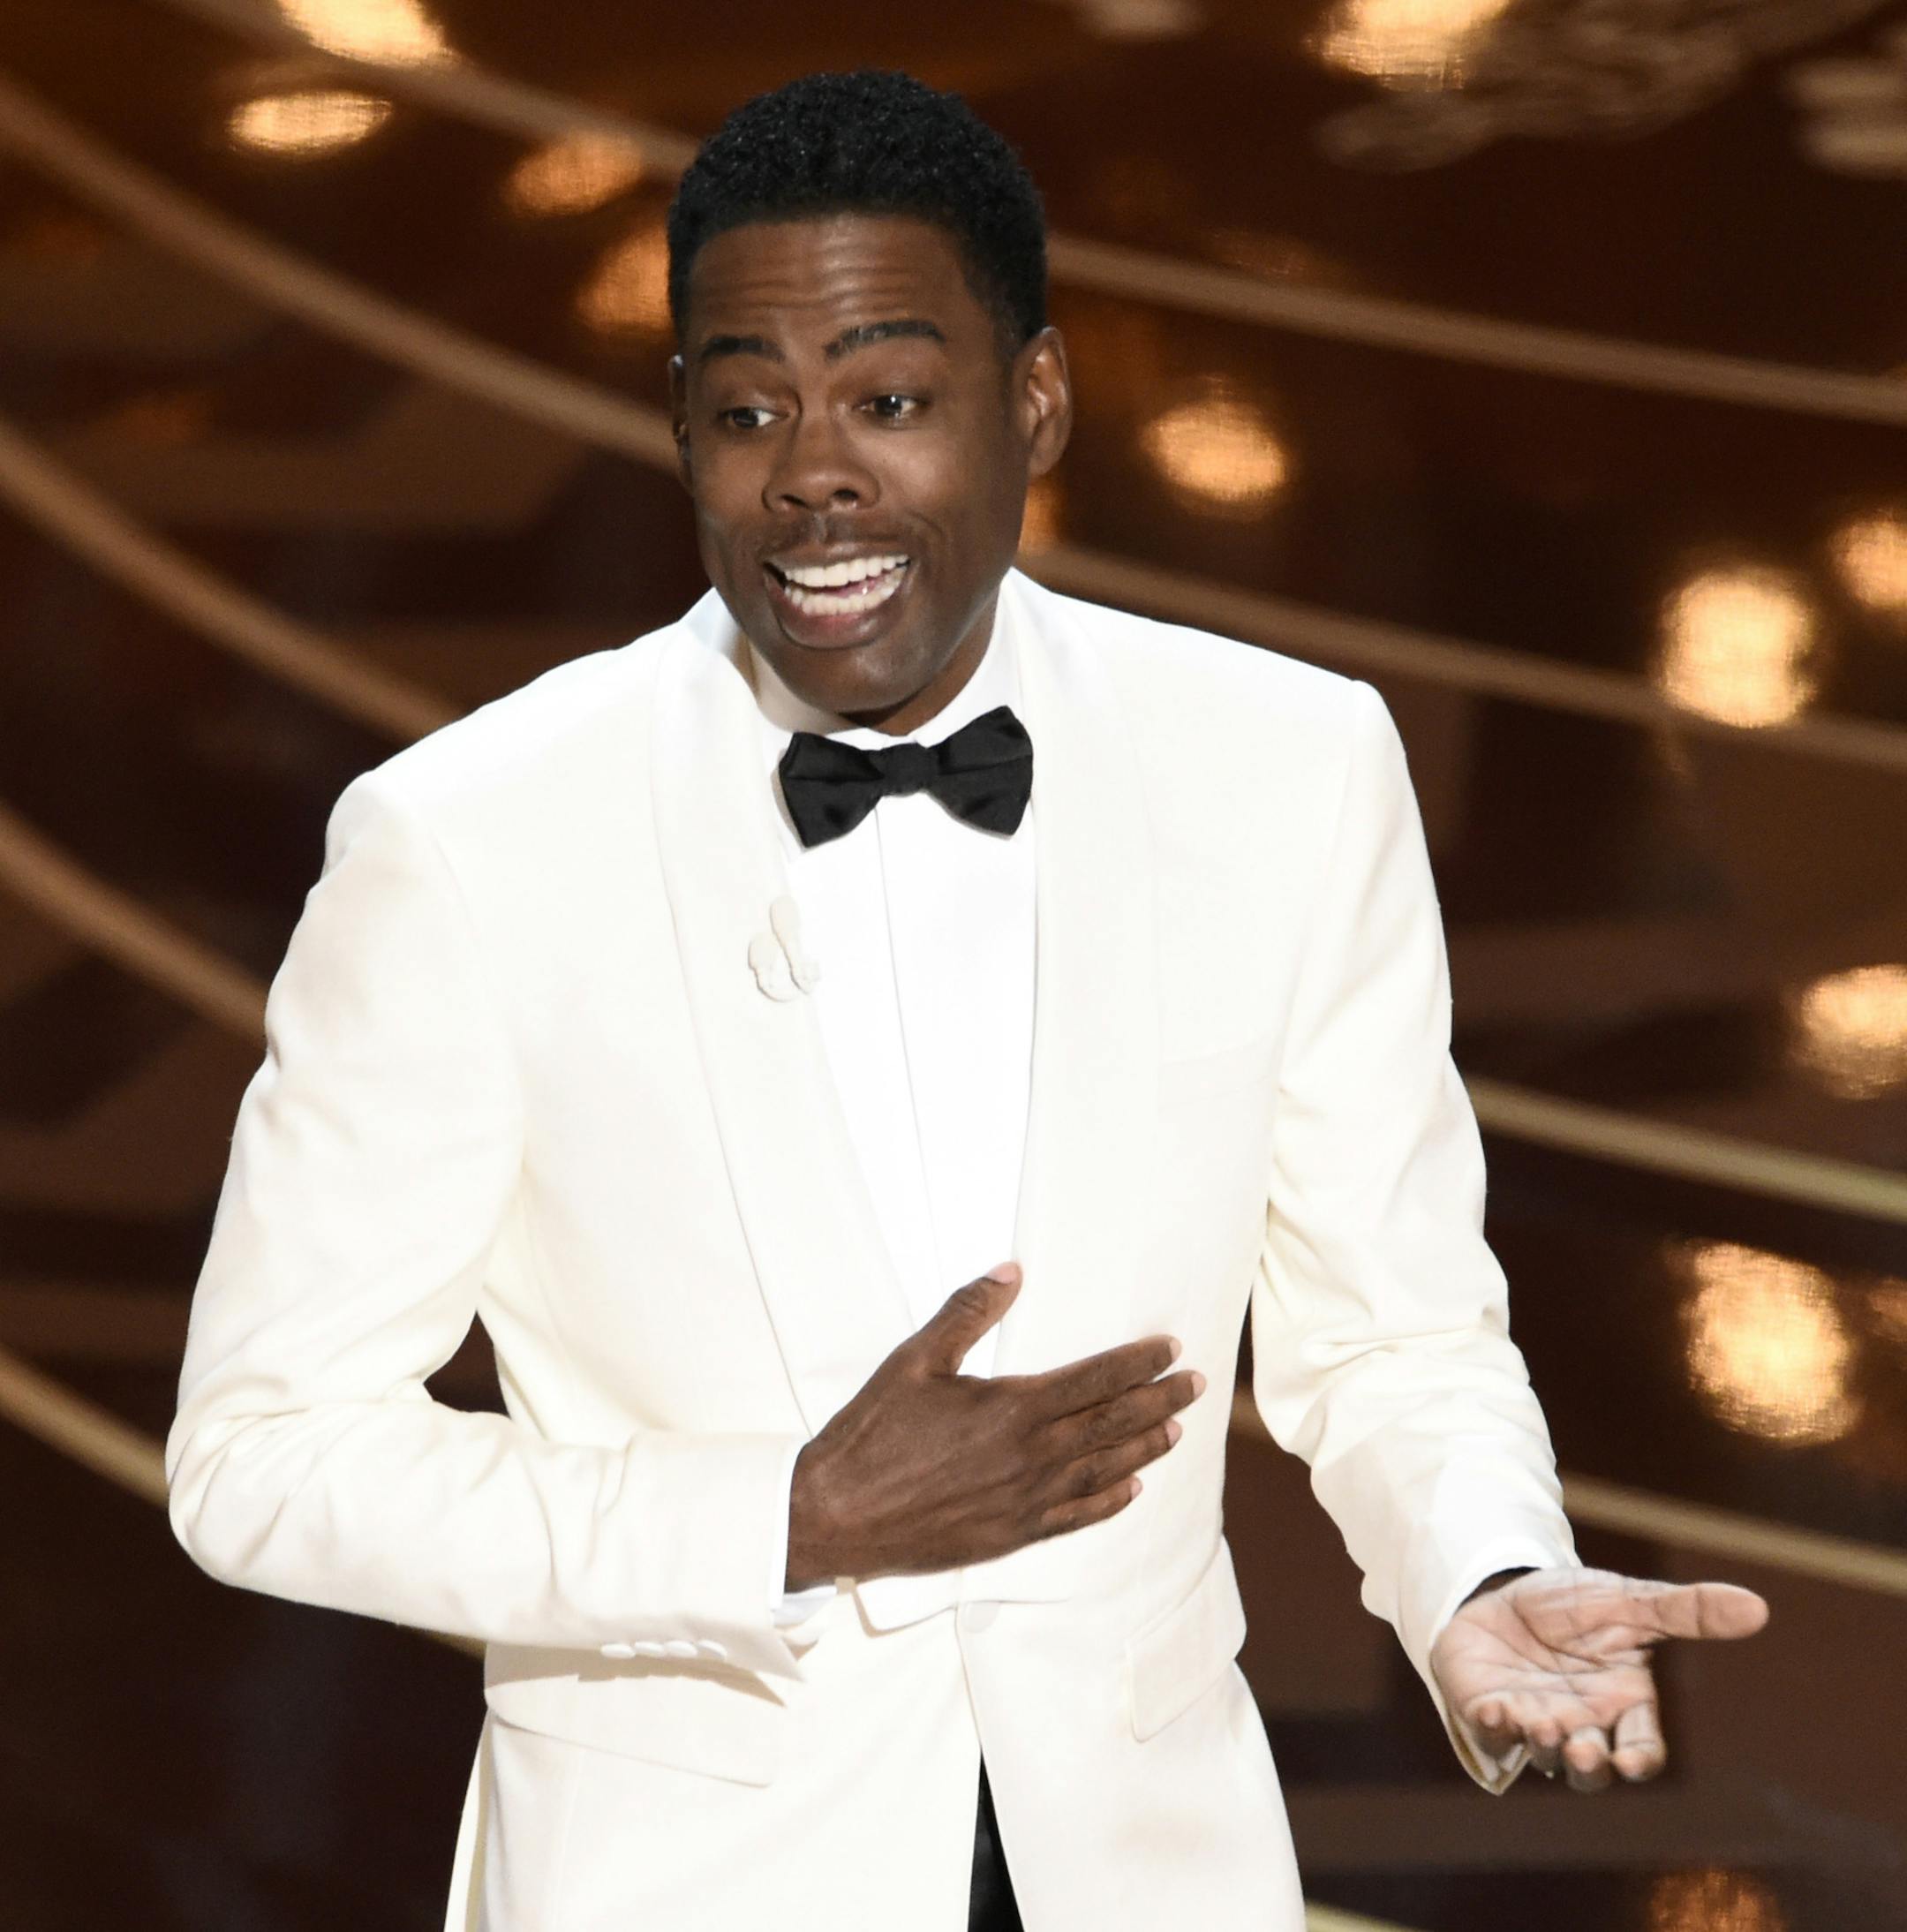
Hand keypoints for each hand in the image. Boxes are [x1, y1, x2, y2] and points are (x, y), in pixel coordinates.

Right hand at [785, 1264, 1202, 1587]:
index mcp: (1011, 1409)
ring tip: (1175, 1432)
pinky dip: (1109, 1503)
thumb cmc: (870, 1435)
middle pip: (1113, 1425)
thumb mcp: (913, 1361)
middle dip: (1159, 1402)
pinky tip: (1130, 1491)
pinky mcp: (1010, 1537)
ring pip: (1103, 1471)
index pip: (1095, 1380)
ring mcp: (1024, 1502)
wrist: (836, 1515)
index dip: (1138, 1363)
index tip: (1170, 1349)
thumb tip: (1010, 1273)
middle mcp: (1030, 1457)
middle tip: (1196, 1386)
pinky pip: (1075, 1519)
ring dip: (1144, 1449)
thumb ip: (966, 1314)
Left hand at [1430, 1567, 1768, 1791]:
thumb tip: (1758, 1607)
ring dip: (1545, 1746)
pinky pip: (1491, 1732)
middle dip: (1588, 1767)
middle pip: (1592, 1769)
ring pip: (1545, 1756)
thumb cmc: (1570, 1605)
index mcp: (1622, 1704)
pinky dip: (1493, 1725)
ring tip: (1542, 1726)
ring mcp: (1534, 1722)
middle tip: (1583, 1753)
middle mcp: (1581, 1723)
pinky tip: (1494, 1709)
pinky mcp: (1488, 1711)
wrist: (1500, 1590)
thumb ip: (1685, 1611)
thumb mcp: (1626, 1601)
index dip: (1638, 1760)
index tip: (1632, 1761)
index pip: (1641, 1749)